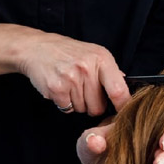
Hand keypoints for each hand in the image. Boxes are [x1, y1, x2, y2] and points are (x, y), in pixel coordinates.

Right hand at [0, 25, 130, 114]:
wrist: (37, 48)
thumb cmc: (67, 52)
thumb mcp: (93, 53)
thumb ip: (110, 71)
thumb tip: (126, 89)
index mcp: (102, 59)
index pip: (119, 90)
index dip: (123, 107)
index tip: (125, 115)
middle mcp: (88, 68)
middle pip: (98, 107)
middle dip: (92, 104)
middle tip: (83, 90)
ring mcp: (71, 78)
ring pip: (82, 109)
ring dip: (77, 103)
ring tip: (70, 85)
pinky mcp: (57, 88)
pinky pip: (67, 108)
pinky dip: (64, 103)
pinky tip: (61, 88)